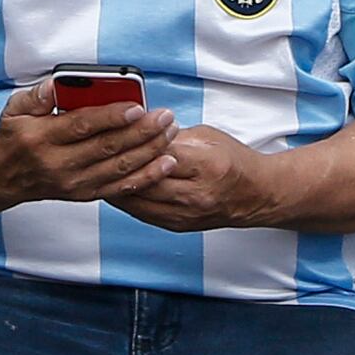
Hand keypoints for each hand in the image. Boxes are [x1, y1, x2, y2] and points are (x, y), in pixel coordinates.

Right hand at [0, 80, 173, 208]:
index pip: (81, 126)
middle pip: (107, 147)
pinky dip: (146, 176)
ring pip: (119, 168)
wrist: (4, 175)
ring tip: (170, 133)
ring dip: (149, 151)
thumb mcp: (14, 109)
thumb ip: (37, 96)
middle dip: (141, 131)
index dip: (112, 117)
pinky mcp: (85, 194)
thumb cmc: (15, 136)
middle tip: (165, 117)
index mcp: (42, 138)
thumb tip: (57, 85)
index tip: (137, 107)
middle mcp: (59, 164)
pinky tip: (166, 163)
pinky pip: (121, 188)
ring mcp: (74, 183)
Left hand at [111, 120, 282, 232]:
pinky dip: (125, 198)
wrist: (255, 195)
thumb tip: (142, 129)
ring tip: (99, 170)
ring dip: (117, 184)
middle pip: (145, 179)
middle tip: (100, 151)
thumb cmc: (234, 163)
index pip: (161, 152)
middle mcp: (195, 194)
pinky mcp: (176, 225)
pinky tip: (114, 187)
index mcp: (207, 166)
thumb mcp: (207, 136)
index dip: (137, 140)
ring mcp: (185, 214)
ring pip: (138, 199)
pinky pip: (141, 213)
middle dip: (120, 163)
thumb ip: (173, 135)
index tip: (120, 130)